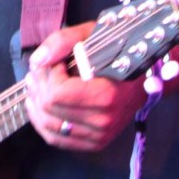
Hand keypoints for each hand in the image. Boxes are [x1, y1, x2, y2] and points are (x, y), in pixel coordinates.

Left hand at [23, 22, 147, 151]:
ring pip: (48, 125)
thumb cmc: (118, 54)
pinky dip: (41, 123)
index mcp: (106, 95)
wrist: (144, 79)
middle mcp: (103, 120)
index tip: (55, 62)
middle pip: (49, 108)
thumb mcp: (92, 36)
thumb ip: (62, 42)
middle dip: (39, 85)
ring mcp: (99, 135)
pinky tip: (37, 106)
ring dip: (35, 103)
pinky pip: (56, 139)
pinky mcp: (95, 142)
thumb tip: (37, 60)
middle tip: (38, 70)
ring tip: (35, 85)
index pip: (56, 93)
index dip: (47, 74)